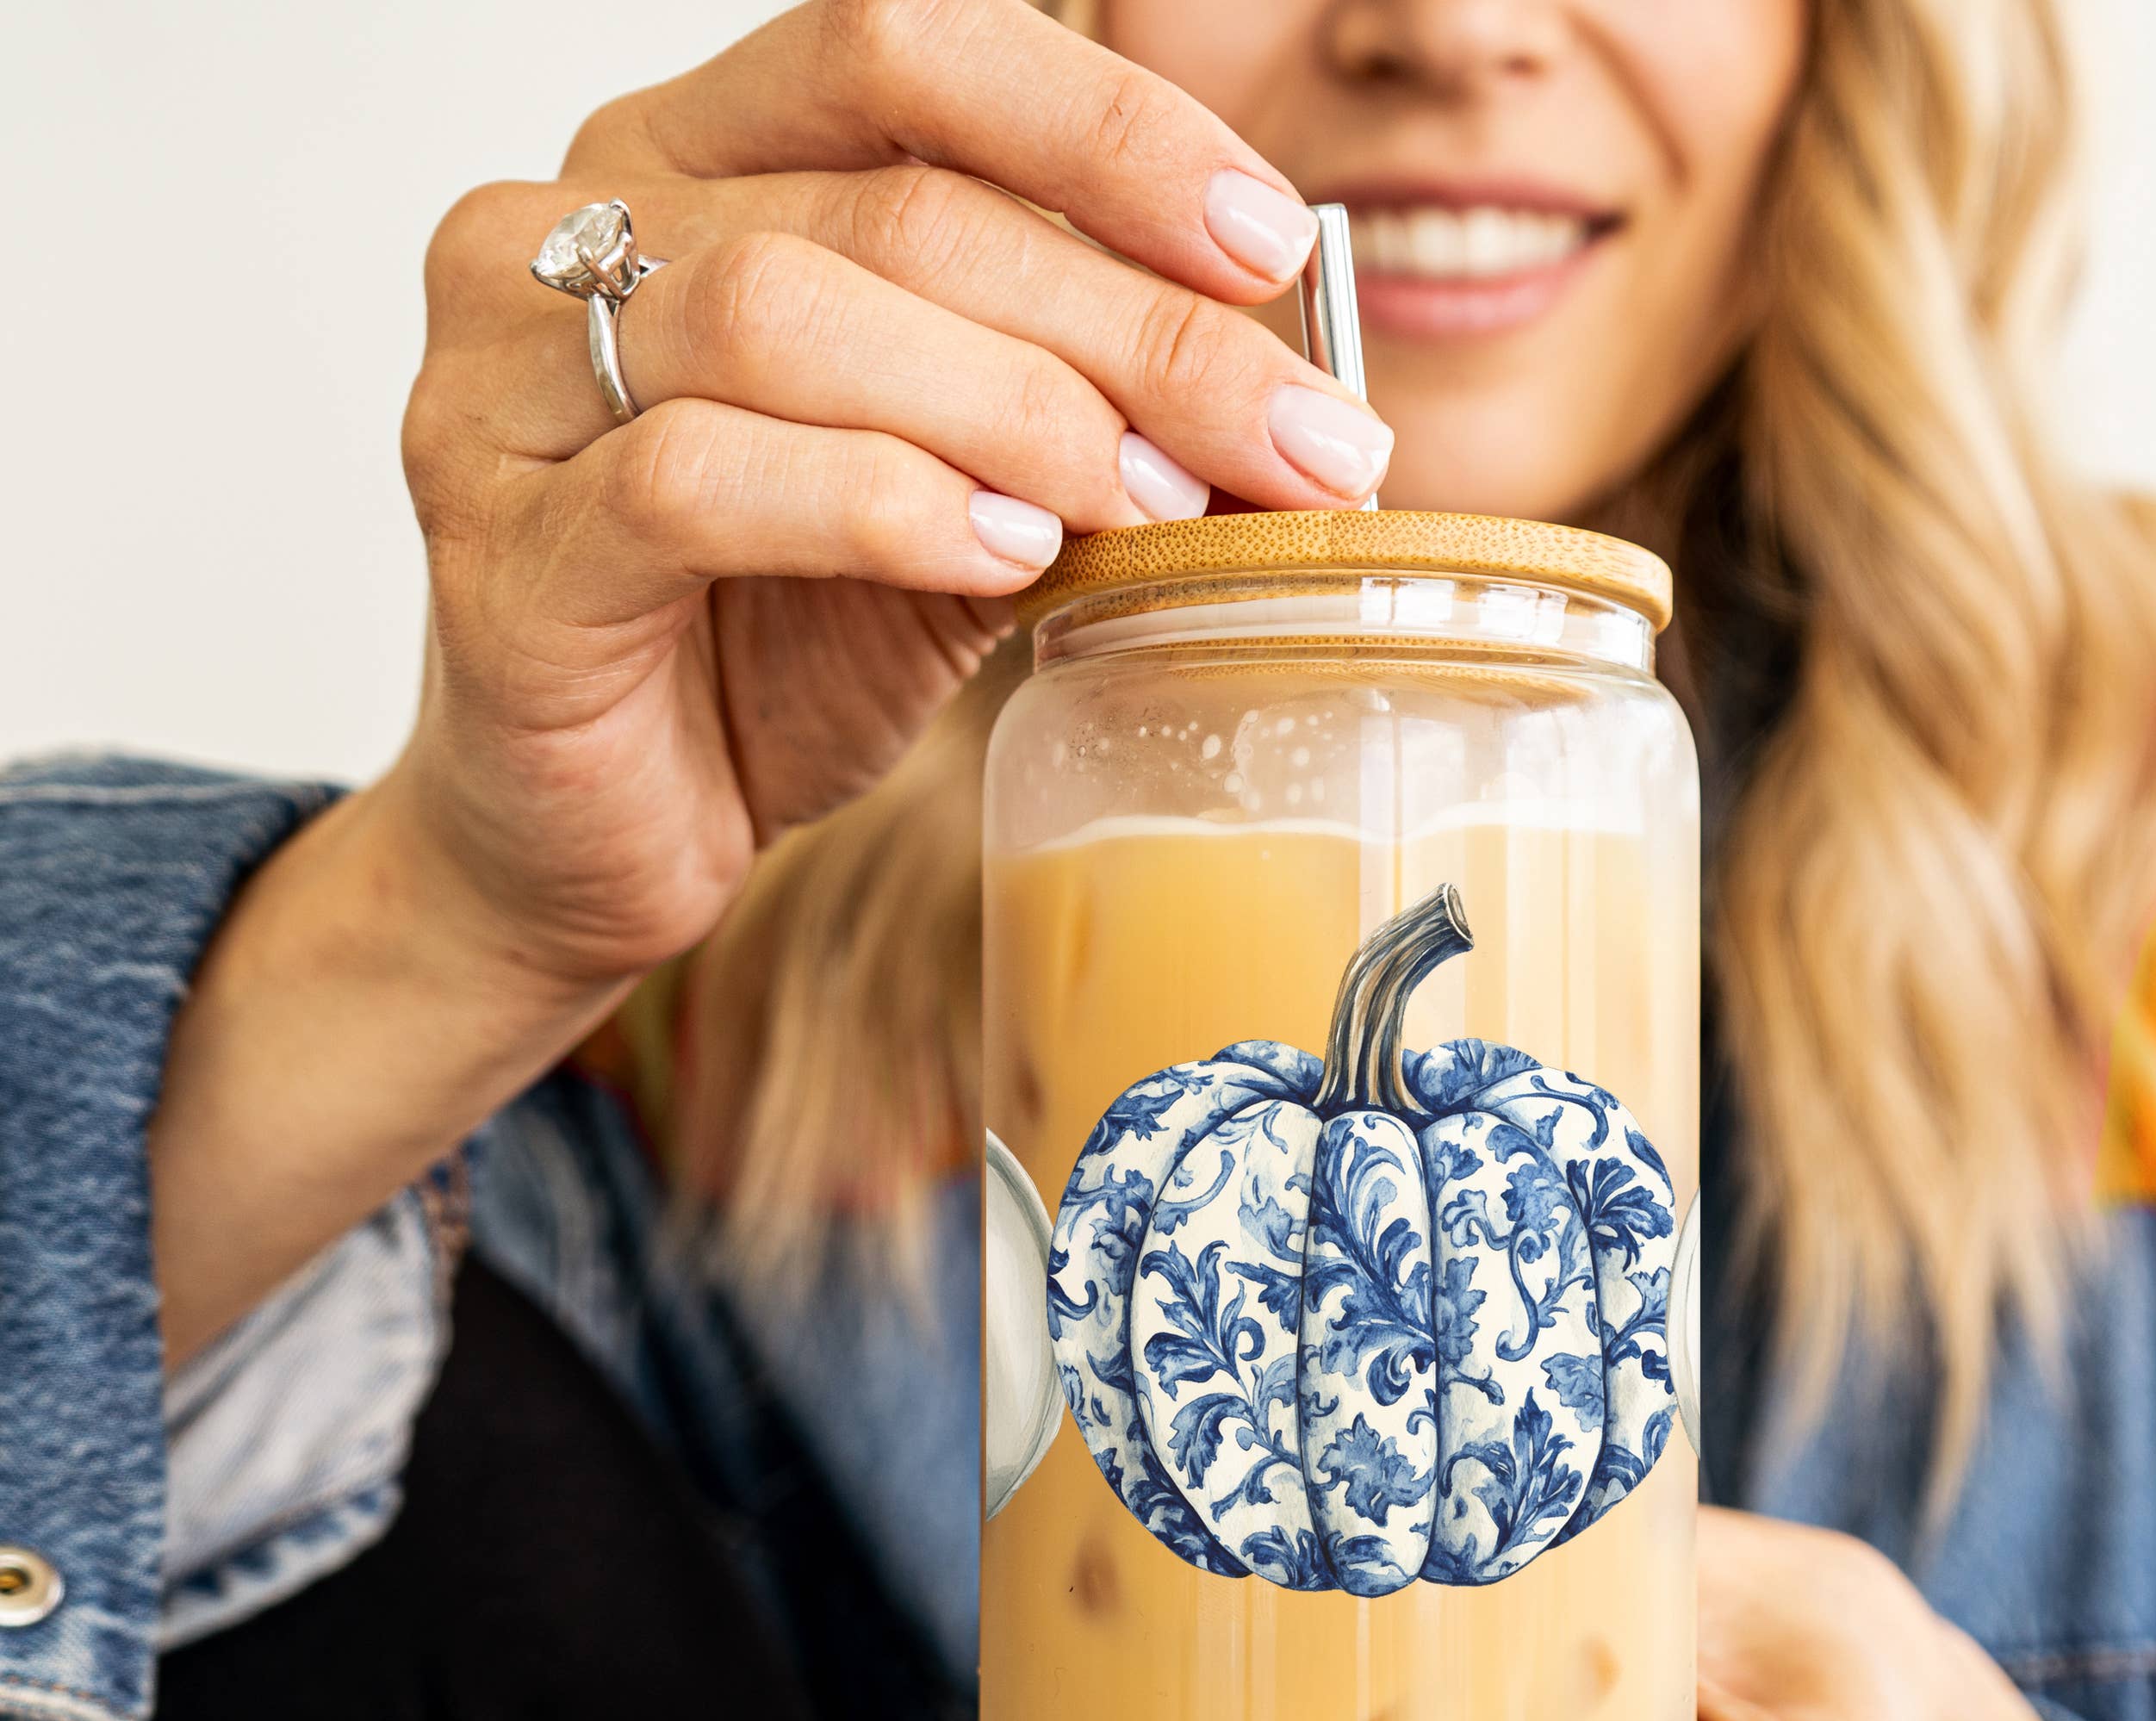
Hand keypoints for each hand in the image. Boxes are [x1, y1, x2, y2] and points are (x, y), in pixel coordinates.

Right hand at [385, 0, 1388, 991]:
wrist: (592, 841)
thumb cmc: (761, 657)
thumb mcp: (953, 513)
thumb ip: (1067, 430)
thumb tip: (1285, 409)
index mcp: (686, 164)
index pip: (898, 51)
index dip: (1101, 130)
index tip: (1267, 243)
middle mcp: (564, 229)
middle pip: (887, 206)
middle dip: (1125, 323)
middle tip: (1287, 437)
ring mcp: (504, 383)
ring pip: (788, 316)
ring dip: (1016, 408)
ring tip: (1153, 503)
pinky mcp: (502, 548)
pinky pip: (698, 483)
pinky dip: (880, 509)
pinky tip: (1002, 559)